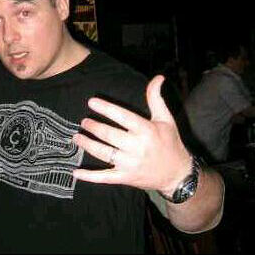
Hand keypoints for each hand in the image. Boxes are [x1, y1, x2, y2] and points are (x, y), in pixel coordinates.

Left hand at [72, 75, 191, 194]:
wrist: (177, 175)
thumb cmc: (170, 143)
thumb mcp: (166, 119)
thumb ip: (156, 98)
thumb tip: (158, 77)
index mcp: (147, 131)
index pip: (123, 117)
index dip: (106, 108)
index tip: (91, 102)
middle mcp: (137, 148)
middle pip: (109, 135)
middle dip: (93, 127)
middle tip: (84, 121)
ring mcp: (130, 164)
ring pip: (103, 153)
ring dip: (87, 144)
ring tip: (77, 137)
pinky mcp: (125, 177)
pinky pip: (104, 177)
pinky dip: (89, 176)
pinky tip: (76, 172)